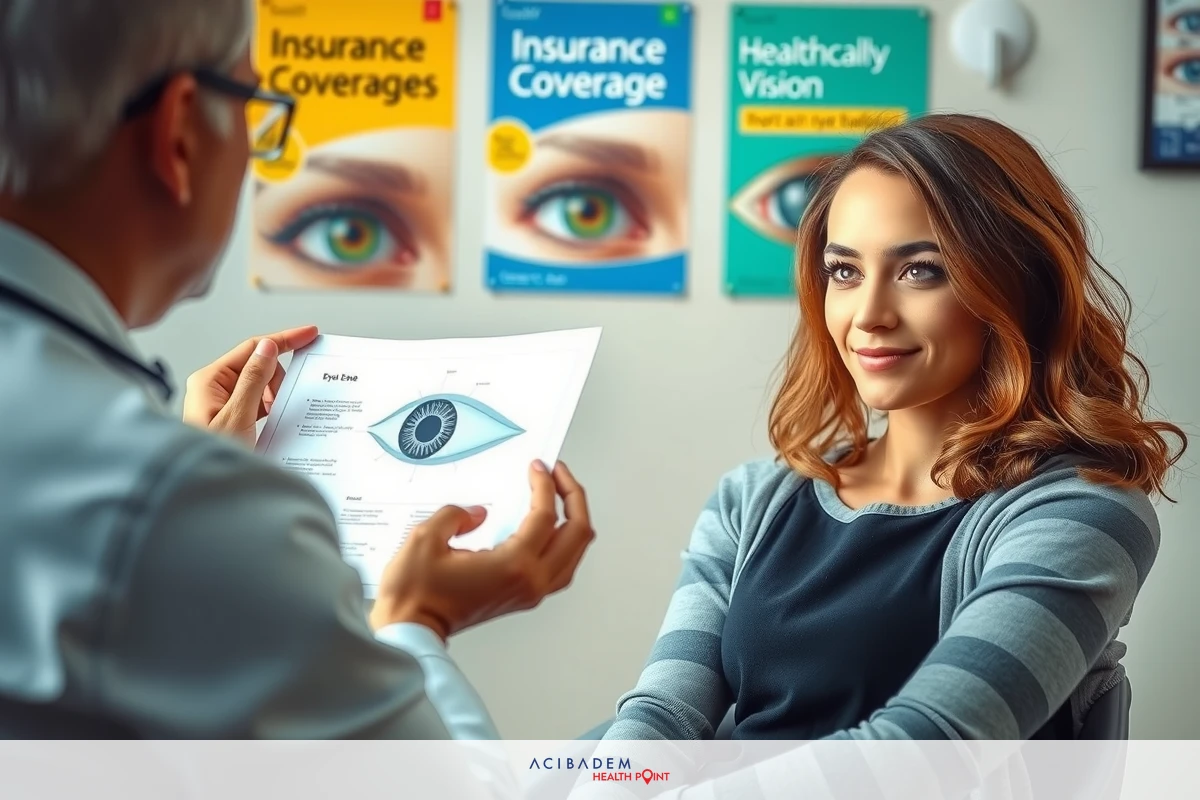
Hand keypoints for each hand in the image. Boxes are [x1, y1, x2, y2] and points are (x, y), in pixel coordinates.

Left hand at [182, 326, 318, 444]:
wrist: (202, 492)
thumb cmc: (210, 457)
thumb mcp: (238, 417)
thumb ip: (253, 380)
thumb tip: (267, 348)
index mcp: (210, 380)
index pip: (252, 347)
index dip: (283, 340)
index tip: (309, 334)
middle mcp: (213, 386)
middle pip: (259, 365)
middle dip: (277, 381)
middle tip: (279, 405)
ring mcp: (221, 401)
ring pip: (261, 385)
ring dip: (273, 398)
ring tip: (268, 421)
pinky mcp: (230, 415)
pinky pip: (257, 401)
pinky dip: (270, 408)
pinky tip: (270, 422)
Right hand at [370, 460, 595, 638]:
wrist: (411, 631)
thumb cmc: (416, 595)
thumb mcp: (426, 539)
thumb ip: (457, 514)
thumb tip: (478, 513)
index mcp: (513, 565)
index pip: (546, 516)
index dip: (544, 485)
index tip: (537, 467)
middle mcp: (530, 581)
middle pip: (577, 533)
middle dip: (573, 496)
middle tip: (558, 473)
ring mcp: (530, 593)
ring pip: (576, 552)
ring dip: (575, 520)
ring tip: (561, 495)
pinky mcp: (524, 598)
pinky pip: (562, 567)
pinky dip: (566, 542)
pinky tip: (554, 528)